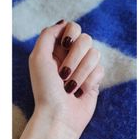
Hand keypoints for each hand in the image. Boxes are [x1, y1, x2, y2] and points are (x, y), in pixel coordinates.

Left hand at [29, 20, 103, 137]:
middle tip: (63, 73)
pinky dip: (88, 81)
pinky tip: (79, 92)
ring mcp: (82, 67)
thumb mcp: (38, 57)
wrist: (58, 115)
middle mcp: (69, 56)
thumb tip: (63, 23)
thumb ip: (48, 35)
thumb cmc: (45, 87)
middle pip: (86, 39)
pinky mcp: (94, 79)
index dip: (71, 34)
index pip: (71, 27)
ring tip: (69, 86)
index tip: (64, 44)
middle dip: (75, 57)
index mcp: (54, 49)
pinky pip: (100, 69)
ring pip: (95, 54)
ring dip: (81, 72)